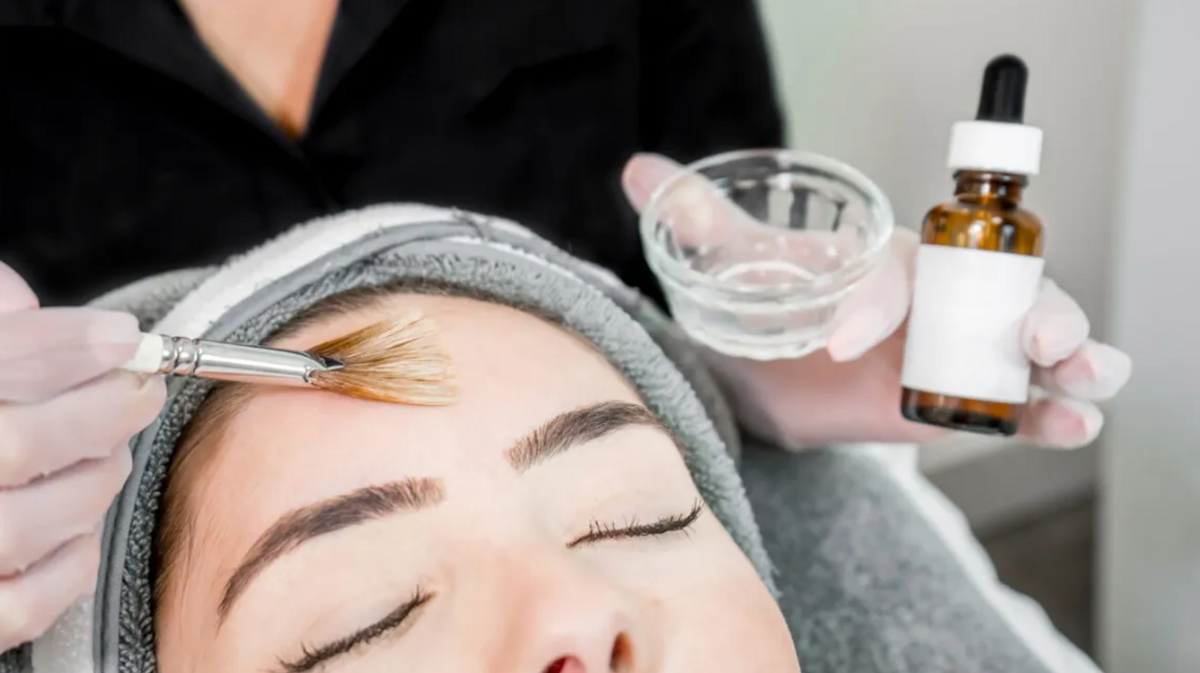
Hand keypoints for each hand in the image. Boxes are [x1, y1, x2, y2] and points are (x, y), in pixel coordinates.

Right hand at [0, 263, 164, 649]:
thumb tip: (20, 301)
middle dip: (97, 410)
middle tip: (139, 388)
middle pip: (13, 442)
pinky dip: (71, 558)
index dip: (63, 345)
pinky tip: (77, 524)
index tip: (124, 335)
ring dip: (92, 479)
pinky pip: (26, 603)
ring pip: (25, 524)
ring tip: (108, 451)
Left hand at [622, 153, 1131, 448]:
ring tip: (1081, 373)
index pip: (893, 273)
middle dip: (1027, 306)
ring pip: (1027, 341)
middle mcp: (934, 297)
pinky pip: (1016, 405)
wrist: (769, 374)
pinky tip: (1071, 423)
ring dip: (1064, 353)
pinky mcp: (959, 401)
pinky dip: (1049, 413)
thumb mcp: (737, 270)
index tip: (837, 343)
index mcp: (885, 256)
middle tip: (1035, 334)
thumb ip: (700, 223)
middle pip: (1000, 289)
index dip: (873, 304)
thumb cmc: (765, 309)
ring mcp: (953, 349)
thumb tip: (640, 172)